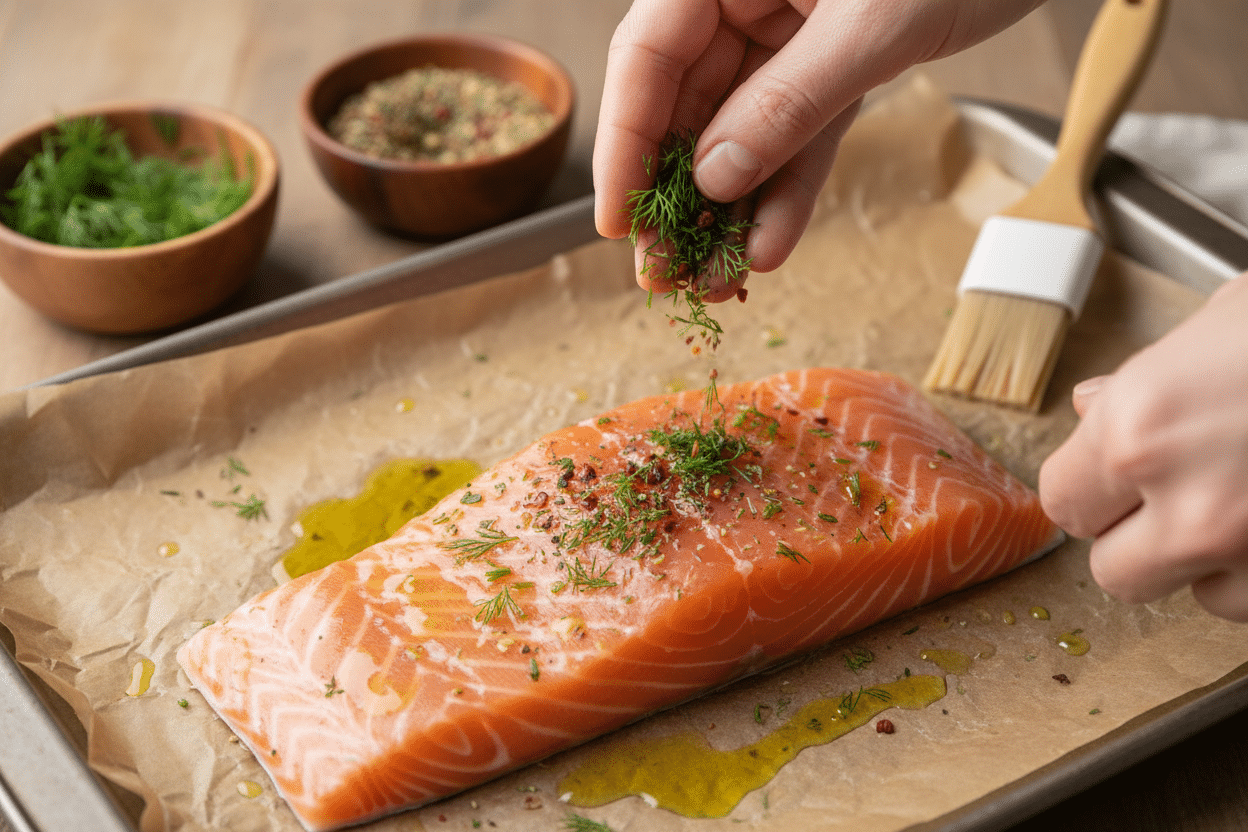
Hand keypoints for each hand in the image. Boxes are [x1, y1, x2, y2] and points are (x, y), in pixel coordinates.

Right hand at [594, 0, 1043, 296]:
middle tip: (664, 271)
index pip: (647, 55)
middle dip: (677, 194)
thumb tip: (714, 178)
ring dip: (730, 208)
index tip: (618, 220)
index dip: (625, 142)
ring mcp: (791, 27)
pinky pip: (800, 132)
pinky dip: (788, 188)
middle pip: (685, 101)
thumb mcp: (870, 25)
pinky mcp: (836, 59)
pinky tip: (769, 244)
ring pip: (740, 128)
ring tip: (717, 277)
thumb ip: (786, 102)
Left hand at [1039, 272, 1247, 621]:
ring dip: (1212, 561)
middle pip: (1116, 571)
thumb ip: (1146, 379)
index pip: (1064, 500)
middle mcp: (1189, 502)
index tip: (1109, 480)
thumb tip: (1093, 404)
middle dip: (1139, 539)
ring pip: (1199, 596)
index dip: (1089, 489)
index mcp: (1141, 428)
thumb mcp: (1225, 321)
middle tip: (1177, 496)